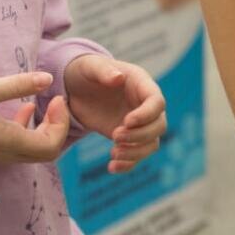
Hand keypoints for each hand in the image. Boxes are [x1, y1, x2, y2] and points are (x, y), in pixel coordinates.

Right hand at [0, 72, 70, 163]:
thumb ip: (16, 85)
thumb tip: (48, 79)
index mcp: (7, 142)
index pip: (51, 146)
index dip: (61, 124)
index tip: (57, 98)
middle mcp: (5, 154)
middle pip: (46, 151)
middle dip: (57, 126)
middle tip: (55, 100)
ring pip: (33, 148)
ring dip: (45, 127)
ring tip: (45, 102)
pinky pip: (19, 144)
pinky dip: (29, 127)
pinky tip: (25, 108)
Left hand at [64, 55, 166, 173]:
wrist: (76, 88)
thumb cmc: (85, 71)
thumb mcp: (90, 67)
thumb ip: (104, 70)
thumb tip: (119, 78)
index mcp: (141, 84)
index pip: (157, 102)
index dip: (146, 114)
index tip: (126, 122)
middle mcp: (144, 104)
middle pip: (159, 125)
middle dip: (140, 135)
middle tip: (115, 136)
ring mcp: (138, 123)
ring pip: (152, 143)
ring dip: (136, 152)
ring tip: (113, 153)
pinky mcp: (129, 138)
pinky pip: (137, 155)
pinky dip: (128, 164)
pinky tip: (112, 167)